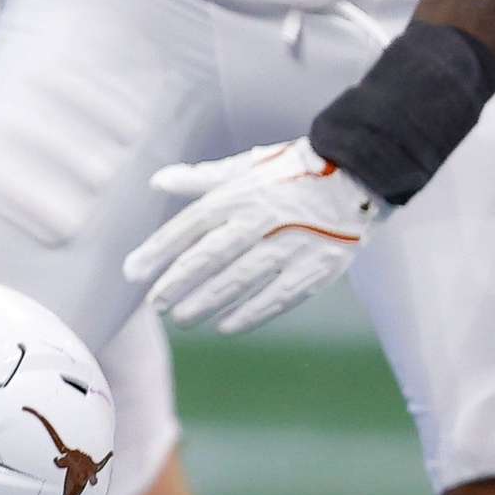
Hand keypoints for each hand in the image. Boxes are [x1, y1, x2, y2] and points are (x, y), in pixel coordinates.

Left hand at [123, 137, 378, 334]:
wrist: (361, 172)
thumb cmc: (293, 171)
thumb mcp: (246, 166)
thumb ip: (202, 179)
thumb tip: (157, 181)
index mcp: (241, 194)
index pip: (189, 225)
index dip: (157, 250)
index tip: (132, 272)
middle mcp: (263, 219)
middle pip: (210, 256)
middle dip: (177, 282)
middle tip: (155, 304)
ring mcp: (293, 244)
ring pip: (241, 280)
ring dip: (207, 302)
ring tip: (182, 319)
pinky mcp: (320, 265)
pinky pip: (280, 296)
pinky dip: (252, 313)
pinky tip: (226, 327)